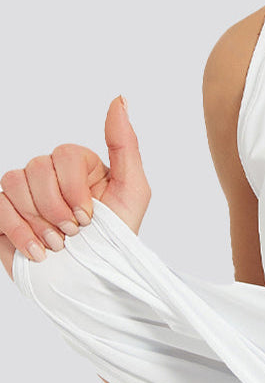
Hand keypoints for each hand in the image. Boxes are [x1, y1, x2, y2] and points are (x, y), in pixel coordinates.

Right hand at [0, 96, 150, 276]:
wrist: (96, 283)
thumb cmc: (117, 239)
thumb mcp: (133, 189)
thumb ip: (125, 143)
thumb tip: (119, 99)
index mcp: (79, 166)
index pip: (65, 154)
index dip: (74, 187)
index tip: (89, 217)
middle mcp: (50, 176)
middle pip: (38, 167)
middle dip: (57, 207)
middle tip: (73, 233)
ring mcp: (25, 196)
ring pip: (14, 182)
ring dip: (38, 220)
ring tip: (58, 245)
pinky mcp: (4, 218)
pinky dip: (18, 231)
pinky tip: (37, 251)